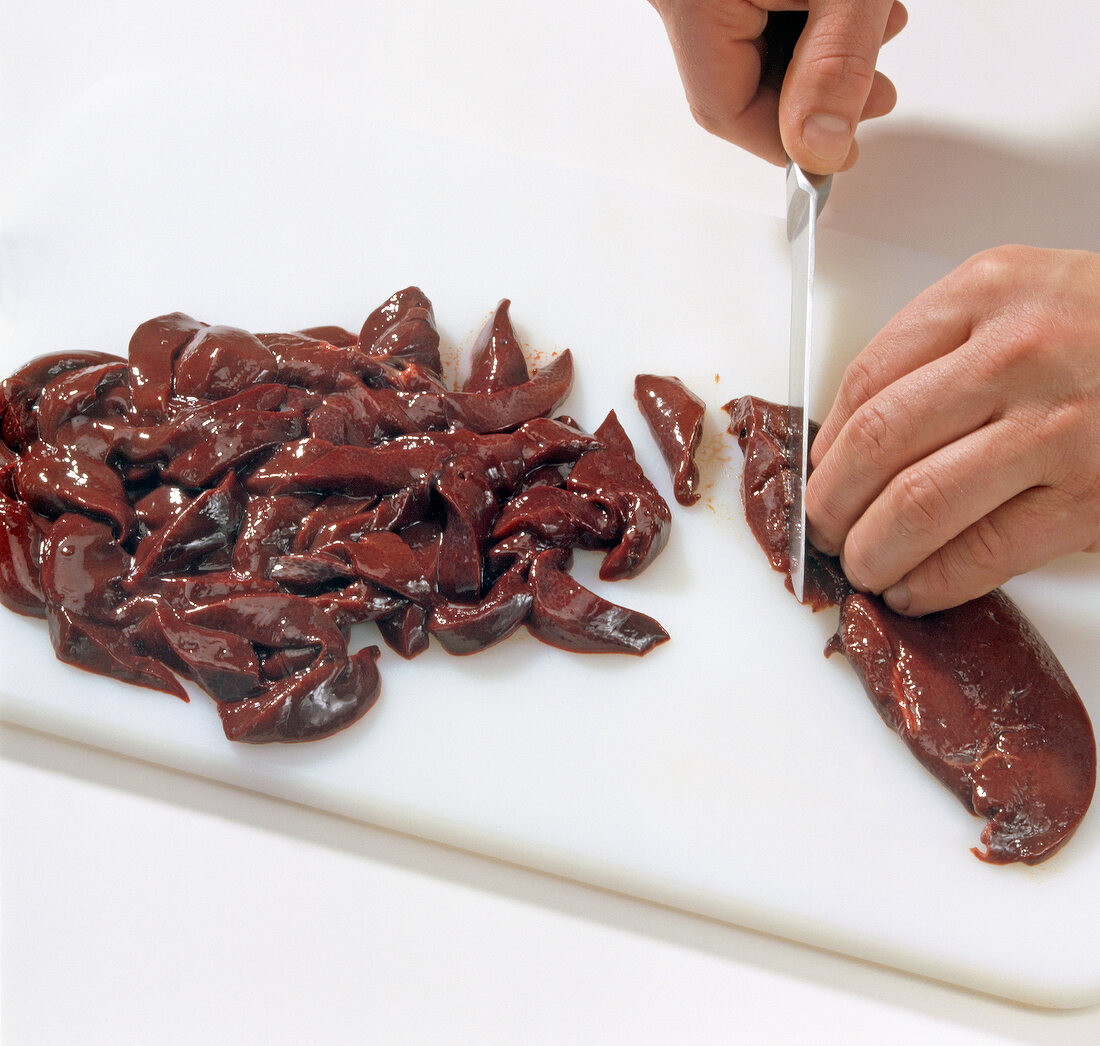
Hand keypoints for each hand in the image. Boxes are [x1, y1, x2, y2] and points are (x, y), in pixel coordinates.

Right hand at [648, 0, 906, 172]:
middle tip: (872, 98)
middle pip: (739, 81)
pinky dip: (811, 17)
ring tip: (877, 31)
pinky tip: (855, 5)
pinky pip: (761, 12)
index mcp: (692, 4)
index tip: (836, 154)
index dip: (786, 142)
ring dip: (821, 54)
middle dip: (813, 95)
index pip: (726, 108)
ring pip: (756, 46)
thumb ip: (834, 64)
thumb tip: (821, 148)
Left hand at [806, 246, 1099, 615]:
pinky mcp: (1090, 497)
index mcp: (988, 292)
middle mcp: (1018, 354)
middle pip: (880, 444)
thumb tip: (851, 437)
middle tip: (824, 529)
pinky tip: (914, 588)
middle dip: (832, 504)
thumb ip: (940, 349)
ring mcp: (1058, 428)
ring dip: (871, 552)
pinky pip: (982, 553)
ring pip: (918, 505)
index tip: (817, 474)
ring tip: (862, 566)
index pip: (866, 379)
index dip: (827, 444)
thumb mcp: (1021, 297)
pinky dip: (931, 582)